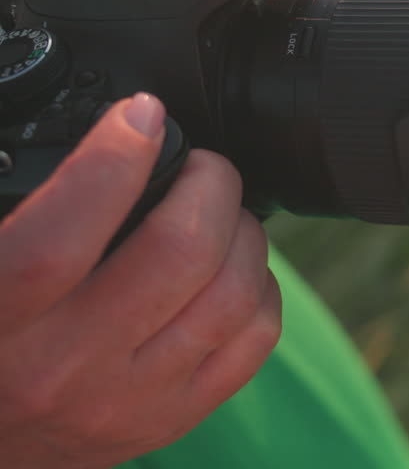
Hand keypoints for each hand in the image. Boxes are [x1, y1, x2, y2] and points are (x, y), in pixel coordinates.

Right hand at [0, 95, 279, 468]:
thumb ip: (23, 208)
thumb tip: (102, 129)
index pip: (61, 241)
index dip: (113, 162)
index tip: (140, 114)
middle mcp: (63, 368)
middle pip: (180, 254)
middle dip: (209, 183)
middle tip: (201, 164)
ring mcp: (127, 399)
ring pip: (232, 293)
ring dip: (243, 231)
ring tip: (220, 211)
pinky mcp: (172, 417)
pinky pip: (254, 340)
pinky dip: (260, 288)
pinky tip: (233, 269)